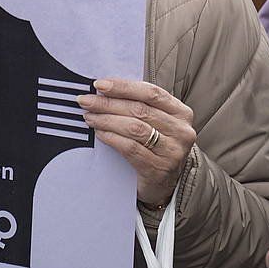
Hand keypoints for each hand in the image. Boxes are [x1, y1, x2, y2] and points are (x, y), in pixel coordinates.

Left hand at [78, 78, 195, 206]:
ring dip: (107, 120)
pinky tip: (99, 133)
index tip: (99, 84)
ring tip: (90, 117)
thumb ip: (138, 104)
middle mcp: (181, 131)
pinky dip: (111, 138)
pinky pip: (130, 148)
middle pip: (140, 110)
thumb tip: (104, 89)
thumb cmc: (155, 146)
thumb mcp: (156, 123)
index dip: (123, 87)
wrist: (163, 183)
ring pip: (134, 128)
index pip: (151, 92)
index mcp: (181, 112)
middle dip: (109, 103)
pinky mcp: (158, 169)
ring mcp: (172, 151)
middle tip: (86, 101)